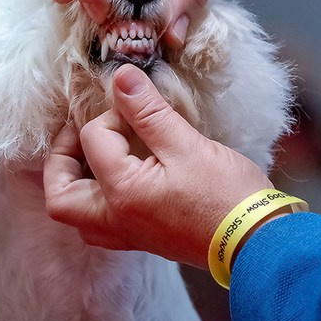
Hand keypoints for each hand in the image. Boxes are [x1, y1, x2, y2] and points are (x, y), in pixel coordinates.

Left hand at [43, 63, 268, 266]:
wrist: (259, 243)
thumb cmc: (228, 196)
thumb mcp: (187, 145)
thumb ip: (149, 111)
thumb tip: (121, 77)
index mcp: (122, 193)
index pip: (93, 140)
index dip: (112, 113)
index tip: (138, 105)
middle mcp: (116, 220)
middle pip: (60, 197)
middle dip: (61, 161)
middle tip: (79, 134)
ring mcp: (130, 235)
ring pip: (79, 215)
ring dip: (76, 184)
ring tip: (94, 155)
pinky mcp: (147, 239)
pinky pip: (103, 223)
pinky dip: (98, 199)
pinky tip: (121, 177)